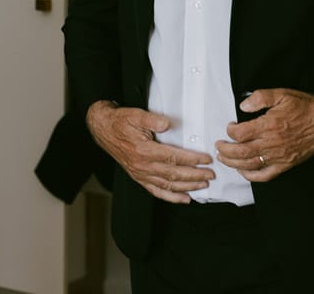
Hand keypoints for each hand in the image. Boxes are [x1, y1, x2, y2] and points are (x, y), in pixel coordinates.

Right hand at [86, 100, 214, 203]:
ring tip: (203, 185)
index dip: (192, 159)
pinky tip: (185, 198)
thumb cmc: (120, 122)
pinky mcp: (138, 177)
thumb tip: (167, 124)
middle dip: (195, 175)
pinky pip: (156, 191)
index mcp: (144, 150)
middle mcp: (143, 165)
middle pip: (174, 174)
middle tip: (210, 174)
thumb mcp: (135, 115)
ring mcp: (140, 174)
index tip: (206, 159)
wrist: (103, 129)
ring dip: (187, 186)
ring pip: (168, 185)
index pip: (174, 157)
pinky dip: (172, 197)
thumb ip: (152, 120)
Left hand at [215, 88, 313, 181]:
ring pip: (249, 164)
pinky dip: (251, 176)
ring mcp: (279, 157)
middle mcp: (272, 143)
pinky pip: (265, 175)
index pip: (240, 133)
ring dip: (232, 162)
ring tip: (224, 157)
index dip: (230, 130)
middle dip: (225, 149)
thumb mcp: (281, 94)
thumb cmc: (305, 108)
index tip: (229, 126)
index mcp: (269, 125)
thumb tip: (243, 106)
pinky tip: (243, 170)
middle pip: (241, 151)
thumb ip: (260, 98)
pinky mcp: (286, 165)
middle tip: (218, 145)